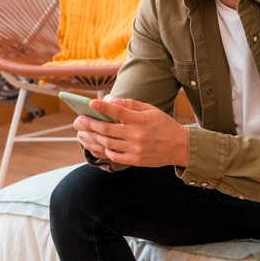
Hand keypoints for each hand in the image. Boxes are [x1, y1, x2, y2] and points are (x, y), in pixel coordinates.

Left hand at [74, 95, 189, 167]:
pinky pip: (114, 156)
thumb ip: (131, 105)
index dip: (103, 106)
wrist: (180, 147)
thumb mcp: (151, 110)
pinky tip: (98, 145)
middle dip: (90, 124)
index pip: (118, 112)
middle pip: (107, 129)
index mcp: (141, 120)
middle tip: (79, 120)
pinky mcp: (135, 160)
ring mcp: (135, 149)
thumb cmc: (164, 125)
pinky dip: (104, 150)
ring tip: (83, 133)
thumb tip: (112, 100)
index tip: (91, 103)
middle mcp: (137, 135)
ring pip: (107, 143)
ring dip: (92, 138)